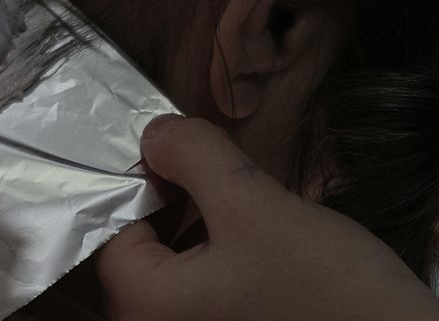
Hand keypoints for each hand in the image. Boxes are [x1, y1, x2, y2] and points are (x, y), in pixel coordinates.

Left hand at [96, 116, 438, 320]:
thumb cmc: (329, 292)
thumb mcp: (256, 205)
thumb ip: (195, 158)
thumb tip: (153, 134)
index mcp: (145, 307)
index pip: (109, 226)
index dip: (140, 177)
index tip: (181, 151)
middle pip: (142, 250)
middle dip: (175, 203)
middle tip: (218, 170)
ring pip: (180, 269)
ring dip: (204, 231)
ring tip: (249, 205)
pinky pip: (211, 294)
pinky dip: (226, 262)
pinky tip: (268, 247)